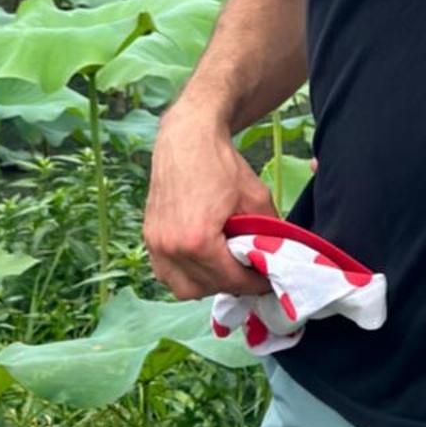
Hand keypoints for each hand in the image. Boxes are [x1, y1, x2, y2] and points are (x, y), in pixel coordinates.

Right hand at [144, 104, 278, 299]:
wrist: (188, 139)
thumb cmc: (221, 164)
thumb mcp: (256, 197)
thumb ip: (268, 231)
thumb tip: (277, 256)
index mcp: (198, 241)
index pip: (230, 279)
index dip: (253, 283)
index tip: (267, 282)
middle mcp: (171, 249)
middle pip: (206, 287)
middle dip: (231, 285)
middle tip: (249, 274)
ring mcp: (156, 245)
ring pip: (182, 287)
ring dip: (206, 285)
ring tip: (227, 270)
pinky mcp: (149, 238)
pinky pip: (166, 274)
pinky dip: (185, 276)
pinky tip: (203, 264)